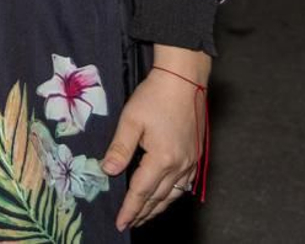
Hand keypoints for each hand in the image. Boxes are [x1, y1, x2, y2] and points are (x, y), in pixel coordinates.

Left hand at [100, 66, 205, 230]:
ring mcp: (191, 162)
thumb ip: (119, 148)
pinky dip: (172, 195)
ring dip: (158, 207)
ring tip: (144, 216)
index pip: (142, 192)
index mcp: (163, 159)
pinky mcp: (196, 155)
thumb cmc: (154, 97)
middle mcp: (180, 165)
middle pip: (159, 198)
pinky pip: (184, 184)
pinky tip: (165, 196)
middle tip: (129, 223)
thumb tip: (108, 171)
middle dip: (143, 213)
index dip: (130, 209)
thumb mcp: (131, 120)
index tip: (120, 223)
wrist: (184, 81)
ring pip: (173, 194)